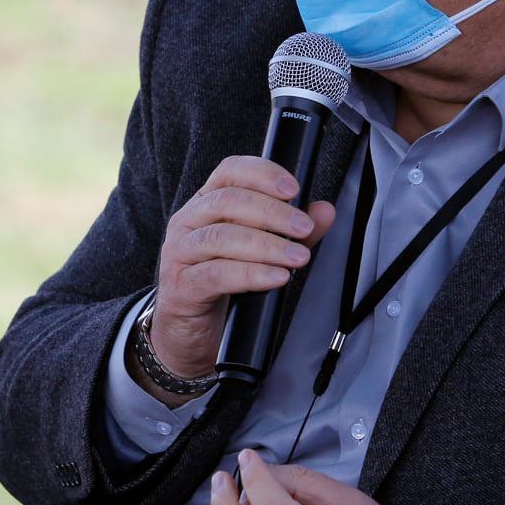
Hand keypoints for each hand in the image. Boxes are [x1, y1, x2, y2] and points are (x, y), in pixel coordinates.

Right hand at [145, 156, 334, 386]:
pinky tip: (276, 277)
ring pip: (222, 237)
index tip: (294, 189)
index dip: (262, 173)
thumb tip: (324, 211)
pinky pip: (217, 274)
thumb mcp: (260, 252)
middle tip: (304, 228)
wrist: (188, 332)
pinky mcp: (181, 286)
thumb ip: (291, 231)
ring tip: (298, 258)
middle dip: (272, 212)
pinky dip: (251, 274)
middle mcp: (188, 221)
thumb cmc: (223, 284)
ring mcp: (180, 253)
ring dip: (266, 245)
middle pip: (228, 201)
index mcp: (205, 204)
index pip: (230, 171)